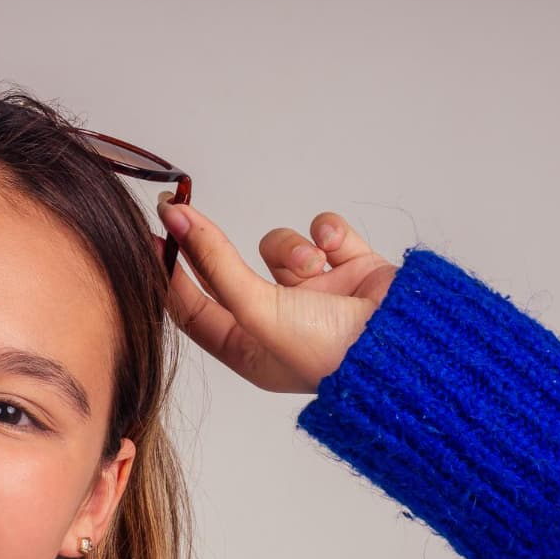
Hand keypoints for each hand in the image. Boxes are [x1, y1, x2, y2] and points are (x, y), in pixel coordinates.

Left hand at [155, 195, 398, 393]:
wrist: (408, 346)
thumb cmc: (328, 350)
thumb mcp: (257, 310)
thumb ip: (215, 263)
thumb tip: (178, 221)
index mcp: (251, 350)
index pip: (194, 309)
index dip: (169, 274)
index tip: (151, 235)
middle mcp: (280, 323)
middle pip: (228, 272)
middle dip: (208, 243)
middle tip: (182, 207)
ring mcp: (317, 295)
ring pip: (279, 247)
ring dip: (288, 246)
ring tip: (309, 264)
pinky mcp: (350, 269)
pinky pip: (324, 233)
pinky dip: (327, 233)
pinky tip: (334, 248)